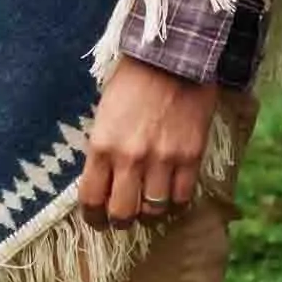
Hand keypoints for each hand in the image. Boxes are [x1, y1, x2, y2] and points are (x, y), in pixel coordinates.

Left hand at [74, 59, 216, 230]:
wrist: (173, 59)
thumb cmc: (132, 83)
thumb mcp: (104, 115)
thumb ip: (103, 150)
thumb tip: (103, 182)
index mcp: (101, 147)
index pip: (91, 200)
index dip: (94, 218)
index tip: (97, 221)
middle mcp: (129, 159)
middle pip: (122, 214)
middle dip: (120, 222)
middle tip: (124, 219)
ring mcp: (162, 160)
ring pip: (154, 211)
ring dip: (150, 215)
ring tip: (149, 209)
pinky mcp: (190, 157)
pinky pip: (183, 198)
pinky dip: (177, 205)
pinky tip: (173, 199)